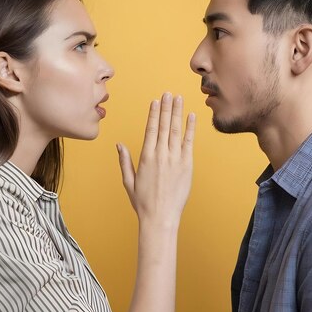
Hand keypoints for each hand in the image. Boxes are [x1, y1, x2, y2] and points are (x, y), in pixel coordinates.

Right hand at [118, 93, 194, 225]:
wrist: (160, 218)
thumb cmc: (143, 202)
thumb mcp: (129, 181)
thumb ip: (125, 161)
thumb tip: (119, 145)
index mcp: (146, 157)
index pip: (151, 129)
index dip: (154, 113)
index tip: (156, 101)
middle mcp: (161, 155)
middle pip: (164, 125)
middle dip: (166, 107)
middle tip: (168, 93)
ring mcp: (175, 159)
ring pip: (176, 130)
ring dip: (178, 113)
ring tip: (179, 98)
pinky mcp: (187, 166)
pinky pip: (189, 143)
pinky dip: (191, 128)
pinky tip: (192, 116)